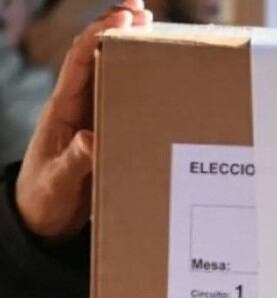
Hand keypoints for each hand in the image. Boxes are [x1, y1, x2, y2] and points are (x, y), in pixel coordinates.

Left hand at [15, 0, 151, 239]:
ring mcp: (91, 118)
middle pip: (97, 57)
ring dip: (129, 51)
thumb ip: (75, 161)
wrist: (40, 219)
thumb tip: (94, 138)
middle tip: (143, 11)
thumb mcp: (58, 183)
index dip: (100, 36)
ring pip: (111, 74)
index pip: (80, 63)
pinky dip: (137, 81)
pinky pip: (122, 99)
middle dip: (116, 30)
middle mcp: (77, 107)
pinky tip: (157, 75)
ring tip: (151, 29)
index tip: (124, 20)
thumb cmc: (44, 200)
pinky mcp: (103, 132)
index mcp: (62, 111)